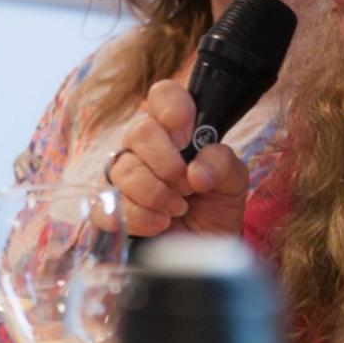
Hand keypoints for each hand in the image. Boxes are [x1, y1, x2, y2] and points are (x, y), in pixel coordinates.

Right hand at [107, 79, 248, 237]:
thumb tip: (195, 172)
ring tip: (178, 209)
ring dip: (157, 193)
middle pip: (140, 132)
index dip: (174, 110)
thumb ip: (222, 163)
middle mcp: (145, 147)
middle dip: (168, 163)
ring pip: (125, 169)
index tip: (188, 138)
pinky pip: (108, 205)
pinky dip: (139, 217)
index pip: (162, 94)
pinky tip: (160, 224)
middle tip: (188, 185)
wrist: (207, 247)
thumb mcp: (234, 181)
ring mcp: (125, 177)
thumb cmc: (217, 207)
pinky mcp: (110, 209)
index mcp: (175, 130)